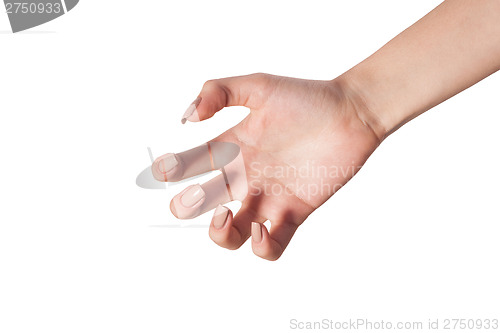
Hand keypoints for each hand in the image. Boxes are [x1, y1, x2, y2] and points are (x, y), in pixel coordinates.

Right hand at [153, 73, 383, 259]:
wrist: (351, 114)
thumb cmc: (307, 98)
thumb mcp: (257, 86)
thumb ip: (218, 92)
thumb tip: (186, 118)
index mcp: (232, 148)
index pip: (190, 164)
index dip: (171, 170)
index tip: (165, 170)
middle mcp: (245, 176)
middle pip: (202, 203)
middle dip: (187, 206)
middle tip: (197, 197)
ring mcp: (268, 197)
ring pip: (232, 234)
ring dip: (219, 234)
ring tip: (225, 215)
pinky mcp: (294, 213)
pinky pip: (271, 245)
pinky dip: (261, 247)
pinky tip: (261, 227)